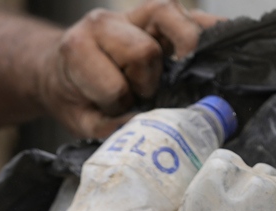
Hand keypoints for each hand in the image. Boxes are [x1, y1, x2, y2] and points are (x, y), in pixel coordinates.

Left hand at [40, 0, 224, 137]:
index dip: (119, 104)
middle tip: (140, 92)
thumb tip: (147, 129)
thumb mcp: (79, 120)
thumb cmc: (73, 95)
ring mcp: (134, 15)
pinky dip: (209, 32)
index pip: (114, 85)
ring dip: (181, 54)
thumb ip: (108, 128)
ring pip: (175, 20)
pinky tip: (215, 52)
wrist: (60, 70)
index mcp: (78, 47)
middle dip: (147, 81)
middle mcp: (106, 23)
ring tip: (175, 71)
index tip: (114, 107)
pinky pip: (194, 16)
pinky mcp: (159, 16)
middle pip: (145, 52)